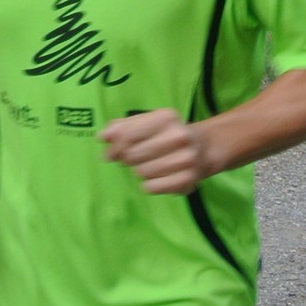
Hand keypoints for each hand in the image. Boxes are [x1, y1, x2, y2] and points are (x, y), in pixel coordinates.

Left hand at [100, 108, 214, 193]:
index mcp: (166, 118)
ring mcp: (186, 159)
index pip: (129, 135)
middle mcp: (179, 136)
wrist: (202, 148)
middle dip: (128, 159)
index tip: (110, 153)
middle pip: (134, 155)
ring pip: (142, 172)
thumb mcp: (146, 123)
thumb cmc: (166, 134)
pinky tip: (155, 178)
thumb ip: (122, 127)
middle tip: (133, 158)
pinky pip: (152, 187)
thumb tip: (103, 137)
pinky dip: (149, 185)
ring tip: (147, 166)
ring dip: (139, 171)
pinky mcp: (188, 180)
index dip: (114, 146)